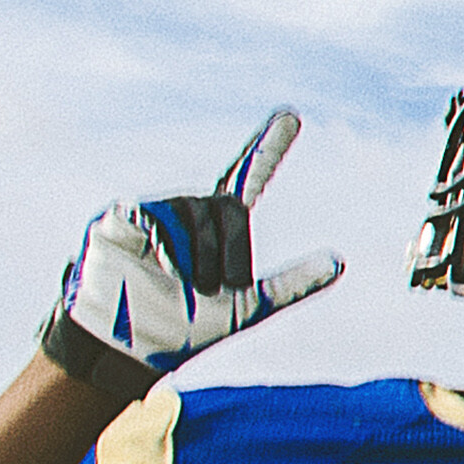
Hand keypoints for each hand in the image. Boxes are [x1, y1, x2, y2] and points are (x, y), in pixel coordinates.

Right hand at [41, 108, 344, 396]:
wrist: (129, 347)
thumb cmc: (183, 330)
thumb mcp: (247, 308)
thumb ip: (291, 284)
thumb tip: (340, 261)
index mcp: (219, 229)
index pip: (248, 178)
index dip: (269, 148)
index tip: (291, 116)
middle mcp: (189, 210)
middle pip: (231, 207)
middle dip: (234, 252)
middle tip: (219, 288)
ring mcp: (155, 211)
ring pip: (197, 212)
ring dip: (201, 257)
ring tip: (182, 284)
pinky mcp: (122, 216)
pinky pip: (158, 215)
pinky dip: (168, 245)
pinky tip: (157, 266)